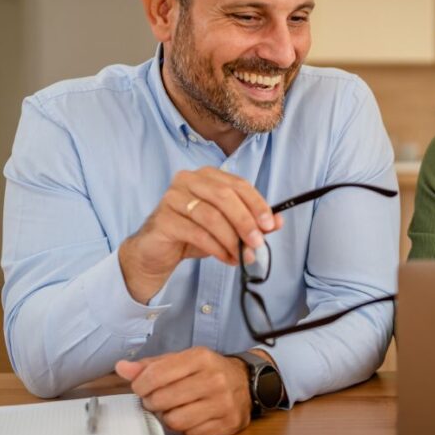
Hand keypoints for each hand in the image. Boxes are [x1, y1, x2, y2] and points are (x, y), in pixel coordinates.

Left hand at [115, 346, 262, 434]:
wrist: (246, 381)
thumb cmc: (207, 371)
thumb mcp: (182, 360)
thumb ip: (151, 365)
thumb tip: (122, 368)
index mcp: (201, 358)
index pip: (155, 375)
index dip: (141, 385)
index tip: (143, 388)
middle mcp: (215, 379)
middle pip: (162, 400)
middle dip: (154, 402)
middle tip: (160, 400)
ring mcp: (224, 403)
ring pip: (175, 421)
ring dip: (170, 417)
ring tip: (177, 409)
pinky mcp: (228, 423)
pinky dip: (188, 429)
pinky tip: (195, 417)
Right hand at [118, 166, 283, 302]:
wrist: (156, 251)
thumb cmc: (193, 233)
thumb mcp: (227, 227)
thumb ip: (252, 222)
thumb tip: (278, 222)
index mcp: (207, 175)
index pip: (238, 185)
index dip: (257, 204)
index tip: (270, 225)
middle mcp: (188, 180)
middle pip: (224, 197)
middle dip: (245, 221)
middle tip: (258, 243)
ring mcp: (172, 198)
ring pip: (211, 216)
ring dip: (232, 239)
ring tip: (243, 256)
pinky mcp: (163, 219)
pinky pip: (197, 233)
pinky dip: (217, 248)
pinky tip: (227, 258)